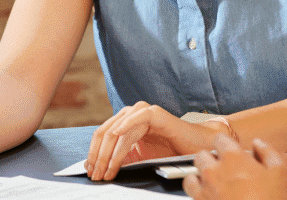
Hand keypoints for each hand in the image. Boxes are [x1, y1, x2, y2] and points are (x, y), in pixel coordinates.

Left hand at [85, 102, 220, 179]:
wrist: (195, 146)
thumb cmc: (168, 152)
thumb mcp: (138, 157)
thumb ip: (119, 158)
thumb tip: (96, 167)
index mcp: (124, 121)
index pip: (101, 135)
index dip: (93, 154)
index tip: (91, 172)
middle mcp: (131, 113)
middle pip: (105, 133)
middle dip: (98, 157)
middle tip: (97, 175)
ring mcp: (142, 111)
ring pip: (117, 130)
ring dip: (109, 153)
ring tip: (107, 170)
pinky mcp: (155, 113)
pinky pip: (136, 118)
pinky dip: (125, 127)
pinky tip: (117, 136)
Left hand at [183, 136, 286, 199]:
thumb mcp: (280, 173)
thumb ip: (268, 152)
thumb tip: (259, 143)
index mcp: (233, 159)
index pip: (219, 139)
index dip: (225, 143)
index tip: (230, 149)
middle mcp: (214, 171)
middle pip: (202, 155)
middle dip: (210, 159)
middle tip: (222, 167)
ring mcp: (205, 189)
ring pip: (191, 174)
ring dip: (199, 175)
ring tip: (212, 182)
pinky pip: (189, 191)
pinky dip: (195, 190)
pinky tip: (207, 195)